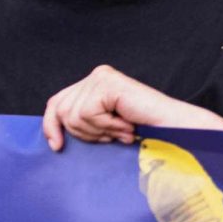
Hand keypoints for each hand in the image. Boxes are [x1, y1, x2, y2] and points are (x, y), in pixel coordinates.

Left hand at [43, 65, 211, 150]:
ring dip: (99, 131)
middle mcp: (97, 75)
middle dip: (83, 132)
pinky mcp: (108, 83)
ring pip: (74, 115)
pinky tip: (125, 126)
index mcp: (93, 83)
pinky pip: (88, 114)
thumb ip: (81, 120)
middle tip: (109, 137)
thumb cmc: (142, 131)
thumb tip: (52, 131)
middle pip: (61, 110)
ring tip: (121, 131)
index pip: (56, 102)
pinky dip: (107, 127)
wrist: (172, 129)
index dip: (51, 126)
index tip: (56, 146)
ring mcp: (102, 77)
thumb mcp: (102, 126)